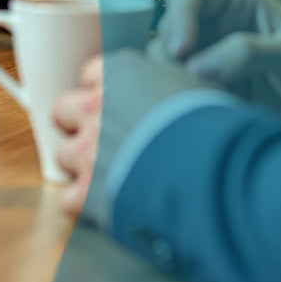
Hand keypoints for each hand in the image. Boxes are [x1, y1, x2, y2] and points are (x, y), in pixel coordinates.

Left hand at [53, 48, 210, 221]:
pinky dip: (85, 206)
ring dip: (83, 166)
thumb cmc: (216, 126)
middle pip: (65, 110)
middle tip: (106, 140)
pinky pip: (69, 198)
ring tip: (113, 177)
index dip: (106, 94)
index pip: (93, 75)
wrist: (214, 170)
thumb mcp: (196, 84)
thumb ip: (166, 77)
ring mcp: (87, 150)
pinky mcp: (87, 193)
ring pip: (64, 155)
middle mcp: (95, 107)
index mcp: (120, 74)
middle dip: (80, 125)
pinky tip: (109, 207)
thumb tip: (164, 76)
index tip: (120, 108)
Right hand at [157, 0, 280, 131]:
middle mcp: (219, 22)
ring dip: (177, 78)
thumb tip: (198, 66)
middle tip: (192, 82)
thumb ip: (250, 53)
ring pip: (170, 59)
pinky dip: (185, 97)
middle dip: (171, 52)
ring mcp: (213, 54)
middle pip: (169, 27)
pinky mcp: (213, 83)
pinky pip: (182, 86)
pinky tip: (208, 108)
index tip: (181, 50)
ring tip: (207, 98)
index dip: (177, 16)